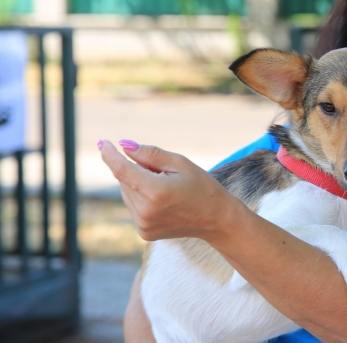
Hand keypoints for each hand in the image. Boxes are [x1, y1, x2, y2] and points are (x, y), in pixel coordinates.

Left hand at [98, 139, 238, 241]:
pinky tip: (163, 201)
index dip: (110, 154)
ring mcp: (143, 224)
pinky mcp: (144, 232)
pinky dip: (142, 198)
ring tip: (166, 188)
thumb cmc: (202, 186)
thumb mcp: (180, 163)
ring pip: (127, 193)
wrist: (216, 219)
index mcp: (156, 191)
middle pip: (125, 180)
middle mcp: (145, 211)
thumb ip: (150, 154)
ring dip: (138, 184)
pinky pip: (133, 207)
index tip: (103, 142)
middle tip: (163, 172)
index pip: (121, 170)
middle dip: (136, 169)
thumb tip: (124, 145)